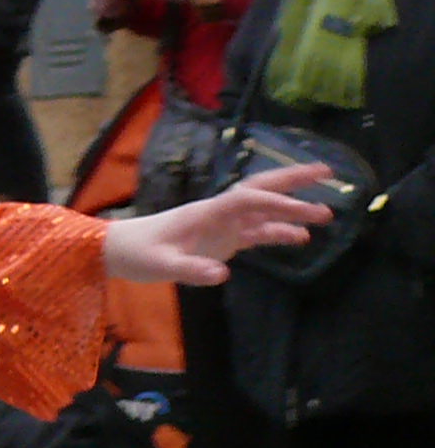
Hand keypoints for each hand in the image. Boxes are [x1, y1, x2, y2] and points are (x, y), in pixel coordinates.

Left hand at [103, 163, 334, 284]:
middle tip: (329, 173)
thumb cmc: (138, 254)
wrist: (119, 251)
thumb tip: (224, 274)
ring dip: (293, 210)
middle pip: (262, 189)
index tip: (303, 210)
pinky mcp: (222, 239)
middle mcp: (220, 212)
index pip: (248, 199)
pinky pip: (256, 232)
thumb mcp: (162, 265)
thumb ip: (191, 269)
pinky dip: (278, 233)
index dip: (276, 201)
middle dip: (294, 180)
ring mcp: (223, 225)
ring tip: (328, 214)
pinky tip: (301, 239)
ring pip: (264, 210)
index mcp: (207, 212)